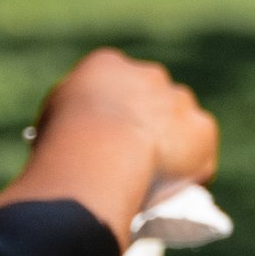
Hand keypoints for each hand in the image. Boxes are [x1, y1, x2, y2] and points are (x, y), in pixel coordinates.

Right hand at [31, 50, 220, 201]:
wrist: (102, 150)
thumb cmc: (63, 141)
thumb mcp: (50, 121)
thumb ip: (73, 120)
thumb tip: (80, 135)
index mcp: (107, 65)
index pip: (112, 82)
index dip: (109, 111)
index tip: (104, 135)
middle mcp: (149, 75)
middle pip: (151, 98)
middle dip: (145, 122)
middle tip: (131, 158)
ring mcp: (180, 100)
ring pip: (180, 122)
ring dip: (172, 143)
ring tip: (154, 178)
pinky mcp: (203, 129)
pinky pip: (201, 151)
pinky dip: (193, 169)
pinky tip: (176, 190)